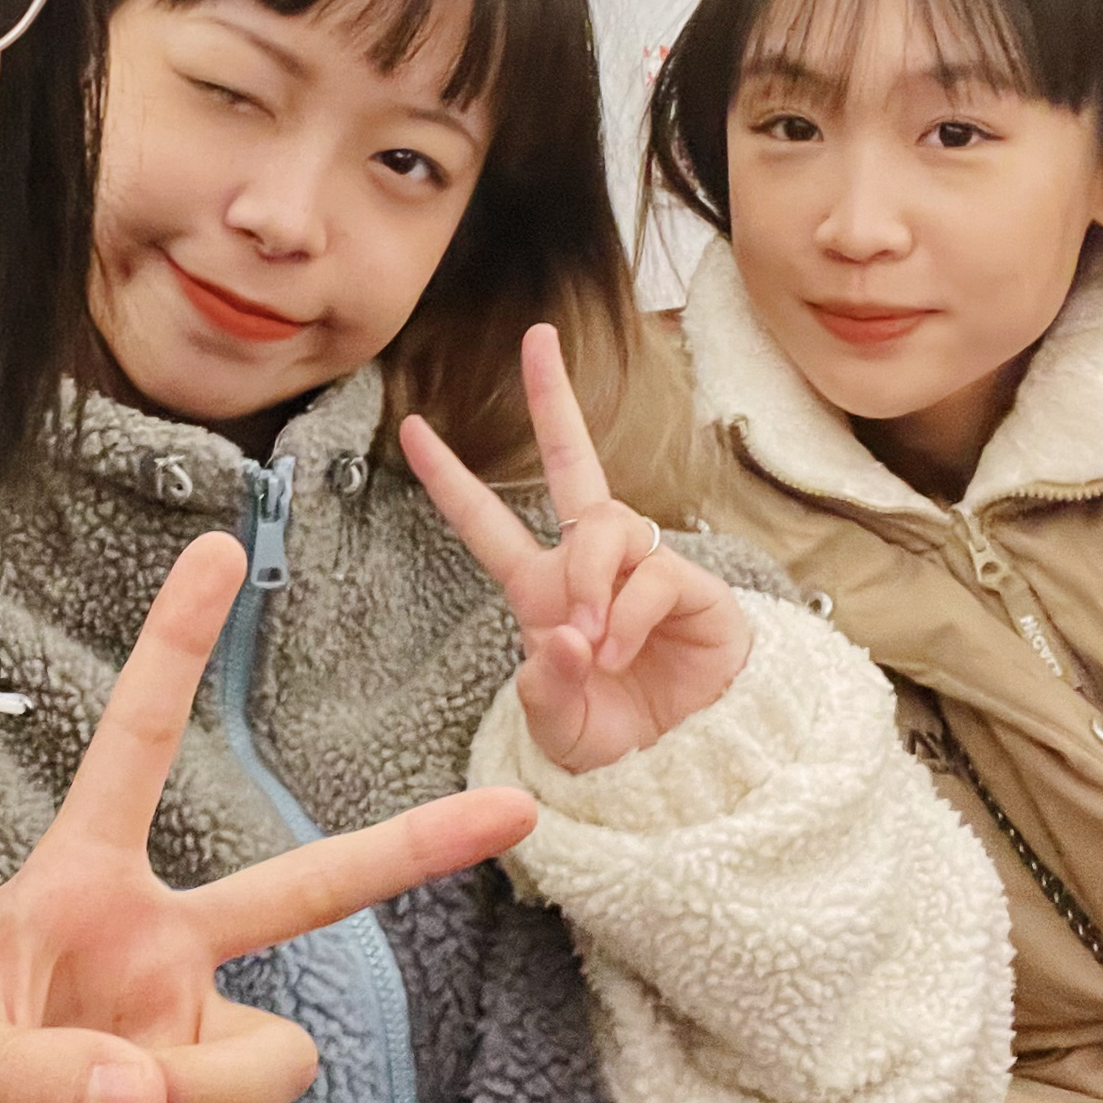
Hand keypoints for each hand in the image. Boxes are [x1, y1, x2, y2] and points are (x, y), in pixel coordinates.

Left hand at [0, 533, 535, 1102]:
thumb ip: (43, 1070)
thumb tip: (144, 1092)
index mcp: (81, 883)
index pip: (134, 747)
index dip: (177, 647)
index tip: (222, 547)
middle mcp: (157, 943)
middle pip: (302, 889)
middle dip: (410, 848)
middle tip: (510, 810)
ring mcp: (187, 1026)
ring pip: (265, 1061)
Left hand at [404, 322, 752, 773]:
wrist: (685, 764)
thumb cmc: (614, 737)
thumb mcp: (558, 727)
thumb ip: (548, 689)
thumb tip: (567, 636)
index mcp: (542, 589)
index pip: (488, 524)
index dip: (451, 479)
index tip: (412, 426)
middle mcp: (591, 565)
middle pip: (574, 464)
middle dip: (554, 398)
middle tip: (538, 338)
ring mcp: (643, 568)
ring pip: (605, 526)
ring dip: (591, 579)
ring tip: (595, 644)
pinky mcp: (691, 586)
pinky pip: (651, 574)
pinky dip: (628, 613)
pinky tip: (621, 650)